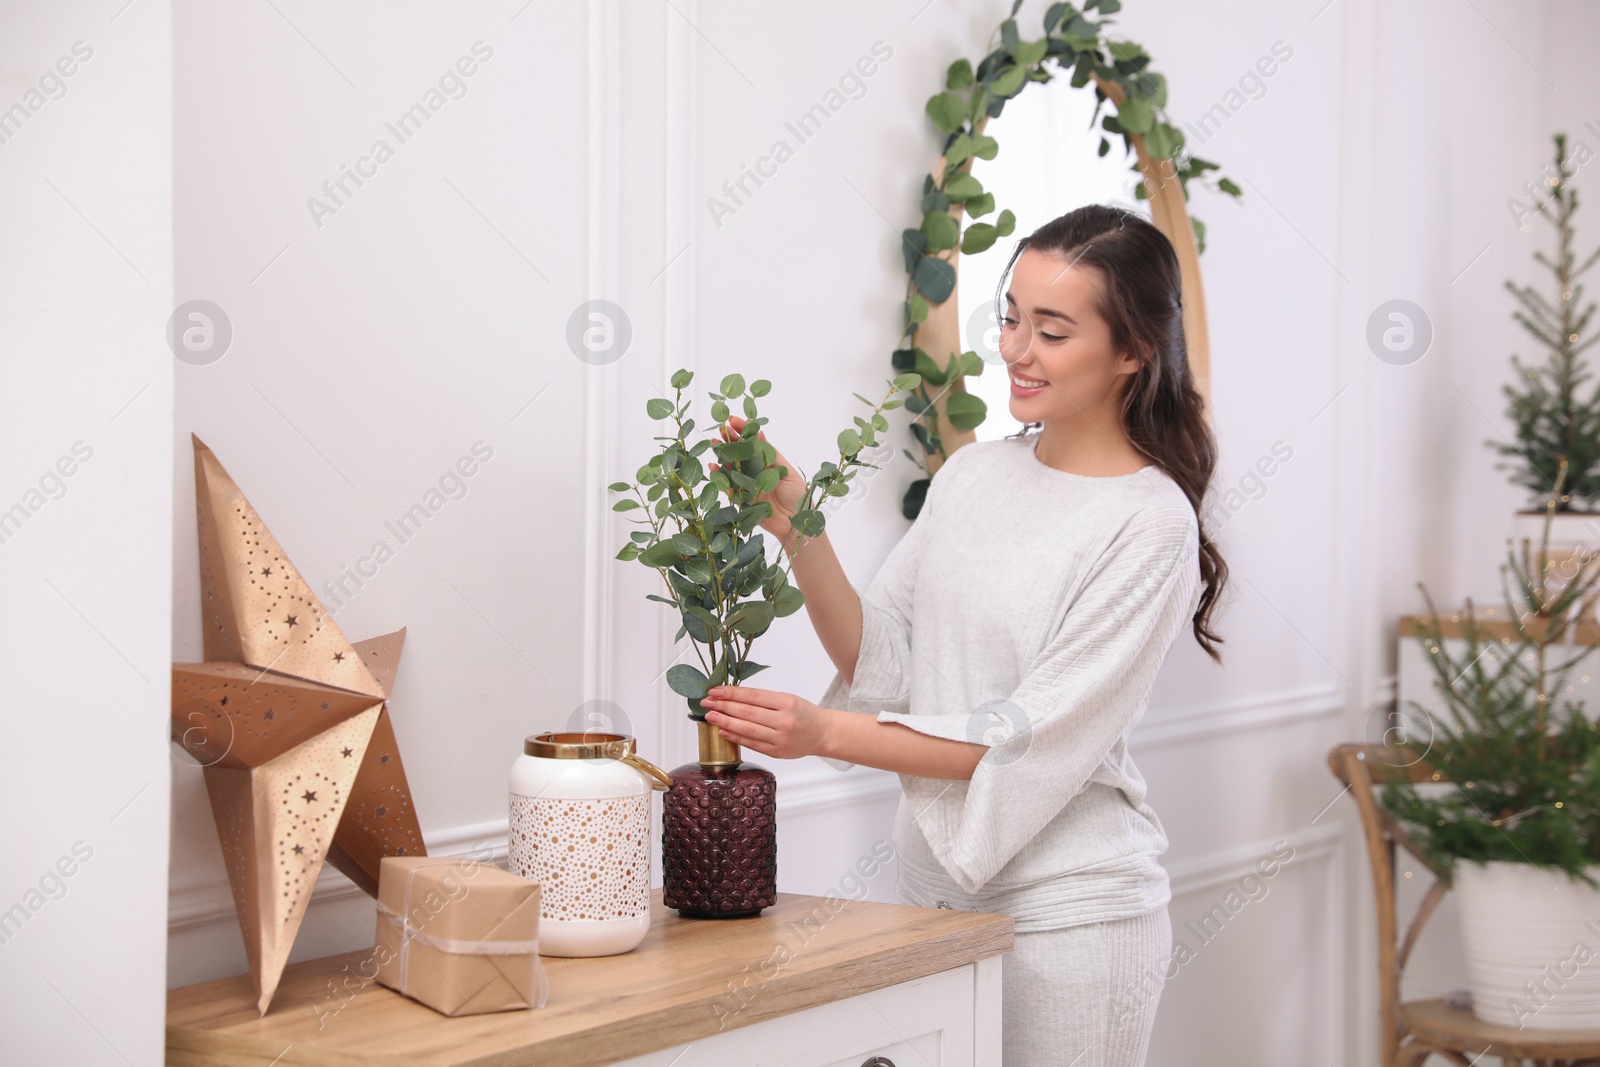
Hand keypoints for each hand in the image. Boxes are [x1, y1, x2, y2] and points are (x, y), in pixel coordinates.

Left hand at [700, 685, 830, 759]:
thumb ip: (763, 699)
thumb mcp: (787, 698)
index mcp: (786, 703)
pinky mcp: (776, 753)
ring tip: (711, 716)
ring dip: (725, 723)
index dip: (731, 693)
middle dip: (724, 706)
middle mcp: (783, 721)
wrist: (822, 733)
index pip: (753, 696)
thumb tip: (732, 697)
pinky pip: (752, 744)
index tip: (715, 690)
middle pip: (747, 713)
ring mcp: (780, 739)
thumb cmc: (803, 713)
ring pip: (747, 730)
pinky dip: (735, 737)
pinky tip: (723, 731)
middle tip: (706, 703)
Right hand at [713, 415, 807, 551]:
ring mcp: (747, 484)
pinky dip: (720, 477)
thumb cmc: (797, 494)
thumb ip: (770, 454)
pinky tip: (714, 467)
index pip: (752, 442)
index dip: (743, 431)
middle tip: (720, 430)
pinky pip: (728, 487)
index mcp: (767, 461)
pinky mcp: (742, 499)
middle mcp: (755, 471)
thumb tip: (760, 433)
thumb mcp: (786, 471)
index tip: (733, 420)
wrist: (797, 522)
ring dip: (721, 456)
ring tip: (714, 445)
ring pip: (731, 467)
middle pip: (739, 453)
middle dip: (729, 441)